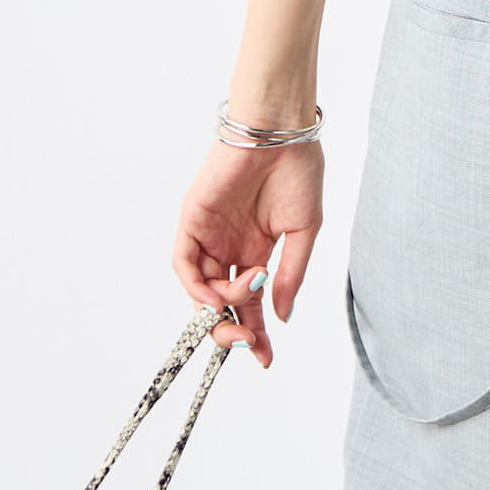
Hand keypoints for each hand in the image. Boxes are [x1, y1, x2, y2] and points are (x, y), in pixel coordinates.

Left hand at [171, 137, 323, 369]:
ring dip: (221, 307)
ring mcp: (210, 235)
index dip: (256, 332)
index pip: (250, 303)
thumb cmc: (298, 170)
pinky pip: (185, 264)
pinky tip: (220, 293)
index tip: (266, 358)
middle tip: (249, 344)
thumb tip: (281, 316)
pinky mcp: (192, 221)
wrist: (281, 131)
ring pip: (202, 289)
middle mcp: (230, 247)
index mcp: (257, 249)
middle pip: (221, 303)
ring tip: (248, 295)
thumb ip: (291, 274)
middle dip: (232, 330)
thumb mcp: (304, 230)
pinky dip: (197, 287)